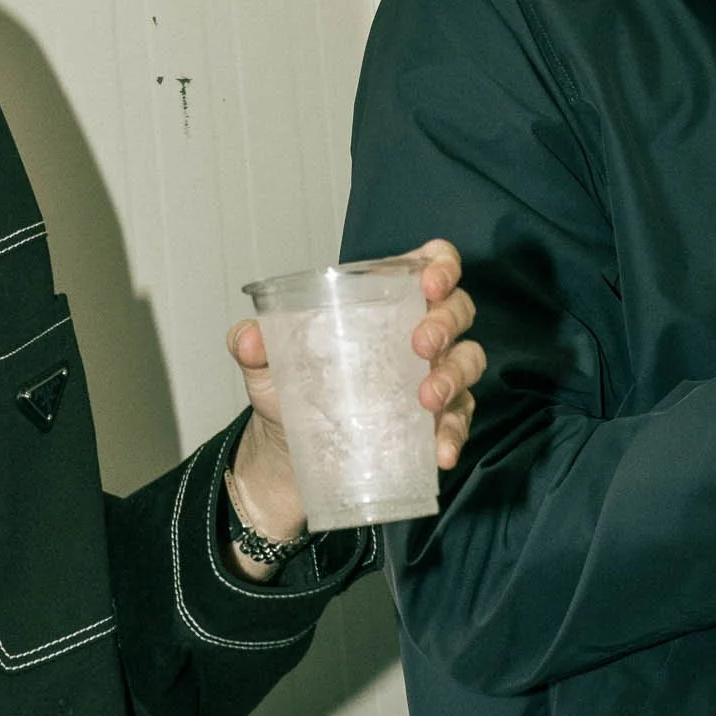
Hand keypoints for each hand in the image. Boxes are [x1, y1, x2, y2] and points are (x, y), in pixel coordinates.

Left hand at [223, 241, 484, 577]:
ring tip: (427, 400)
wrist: (289, 452)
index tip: (429, 282)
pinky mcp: (437, 418)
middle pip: (457, 310)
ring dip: (454, 376)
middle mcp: (416, 330)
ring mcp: (432, 374)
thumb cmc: (288, 388)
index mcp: (382, 300)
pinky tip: (441, 450)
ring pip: (468, 360)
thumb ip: (252, 344)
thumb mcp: (265, 363)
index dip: (440, 264)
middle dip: (446, 322)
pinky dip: (455, 432)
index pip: (429, 264)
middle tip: (421, 345)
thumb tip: (246, 338)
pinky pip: (460, 418)